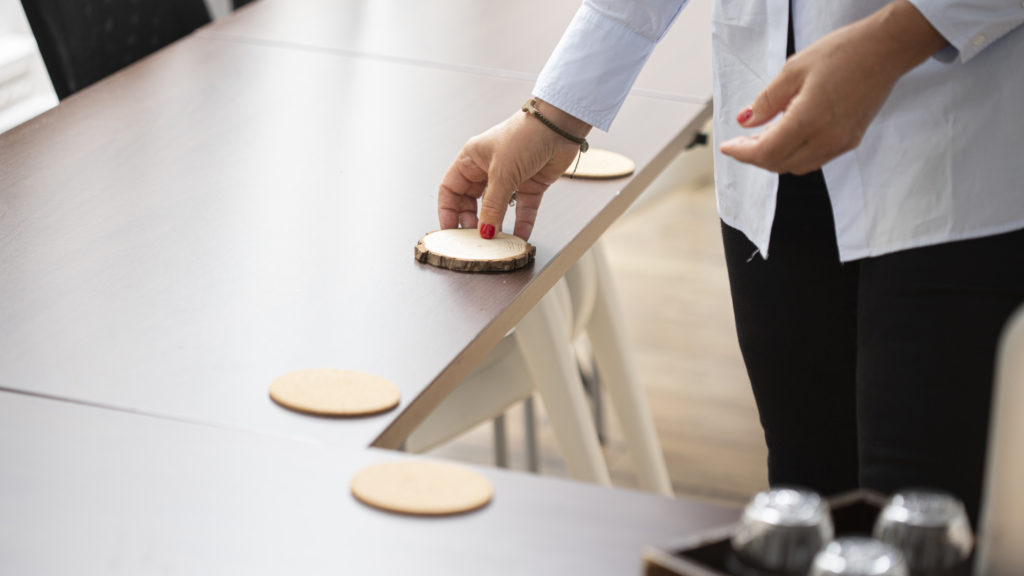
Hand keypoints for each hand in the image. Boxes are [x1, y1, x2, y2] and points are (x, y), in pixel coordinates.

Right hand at [438, 100, 589, 239]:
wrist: (560, 126)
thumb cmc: (525, 135)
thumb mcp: (502, 173)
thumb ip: (492, 205)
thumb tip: (485, 231)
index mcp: (472, 158)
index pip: (451, 188)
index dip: (448, 210)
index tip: (450, 230)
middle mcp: (488, 168)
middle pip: (472, 201)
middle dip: (472, 220)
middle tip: (474, 239)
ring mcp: (510, 177)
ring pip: (498, 207)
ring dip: (497, 224)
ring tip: (495, 241)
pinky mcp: (530, 184)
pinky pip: (523, 208)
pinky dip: (522, 222)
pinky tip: (520, 235)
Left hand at [720, 0, 946, 174]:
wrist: (887, 49)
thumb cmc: (843, 52)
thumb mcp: (793, 70)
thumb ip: (766, 101)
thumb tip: (745, 120)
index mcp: (809, 120)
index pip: (765, 152)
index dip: (742, 153)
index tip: (727, 146)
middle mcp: (826, 139)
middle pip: (778, 164)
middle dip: (755, 156)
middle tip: (742, 139)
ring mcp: (841, 143)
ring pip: (796, 166)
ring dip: (775, 157)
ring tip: (763, 135)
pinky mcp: (851, 140)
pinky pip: (815, 159)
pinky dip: (794, 154)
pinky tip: (788, 134)